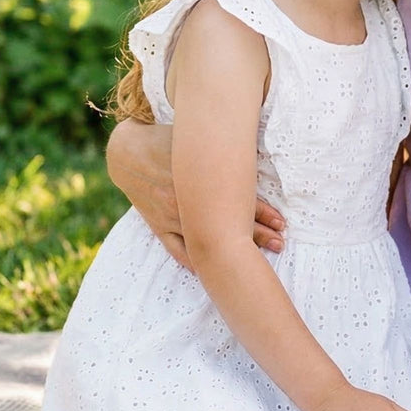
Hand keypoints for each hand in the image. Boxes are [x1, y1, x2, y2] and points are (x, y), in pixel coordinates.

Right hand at [107, 119, 285, 267]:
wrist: (127, 151)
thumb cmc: (168, 139)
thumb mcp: (197, 138)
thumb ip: (224, 147)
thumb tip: (252, 149)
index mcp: (201, 179)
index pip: (239, 201)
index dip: (264, 214)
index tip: (282, 223)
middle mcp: (187, 202)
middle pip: (229, 224)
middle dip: (257, 235)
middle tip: (280, 244)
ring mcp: (171, 217)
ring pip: (207, 241)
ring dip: (232, 252)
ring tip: (256, 262)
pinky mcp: (157, 225)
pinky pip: (177, 248)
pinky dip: (194, 260)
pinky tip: (211, 272)